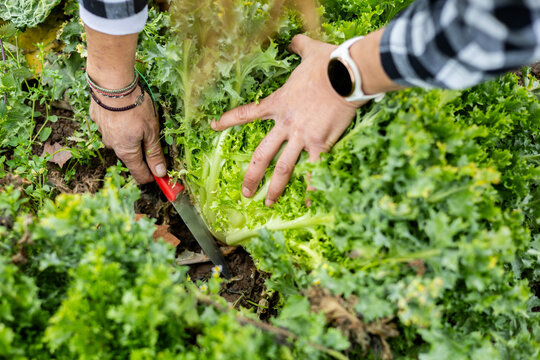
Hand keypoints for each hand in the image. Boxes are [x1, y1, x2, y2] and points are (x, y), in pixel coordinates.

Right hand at [89, 86, 166, 183]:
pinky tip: (126, 112)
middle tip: (154, 136)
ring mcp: (103, 133)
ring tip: (139, 119)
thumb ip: (154, 153)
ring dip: (131, 135)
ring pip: (121, 140)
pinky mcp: (98, 119)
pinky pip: (112, 126)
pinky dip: (120, 123)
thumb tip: (160, 173)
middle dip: (143, 152)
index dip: (151, 176)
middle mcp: (112, 146)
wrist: (112, 83)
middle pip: (131, 157)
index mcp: (126, 152)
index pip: (139, 174)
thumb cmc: (135, 107)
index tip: (161, 174)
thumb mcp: (151, 131)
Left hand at [211, 35, 362, 205]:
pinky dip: (310, 189)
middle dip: (251, 175)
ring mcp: (302, 137)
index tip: (213, 127)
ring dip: (274, 187)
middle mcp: (285, 124)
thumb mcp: (310, 50)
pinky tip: (306, 204)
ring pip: (283, 168)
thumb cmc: (328, 63)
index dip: (228, 121)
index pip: (246, 114)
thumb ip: (298, 46)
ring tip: (267, 202)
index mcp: (278, 103)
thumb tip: (295, 40)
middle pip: (261, 154)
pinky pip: (313, 171)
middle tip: (245, 191)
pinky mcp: (321, 145)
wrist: (347, 74)